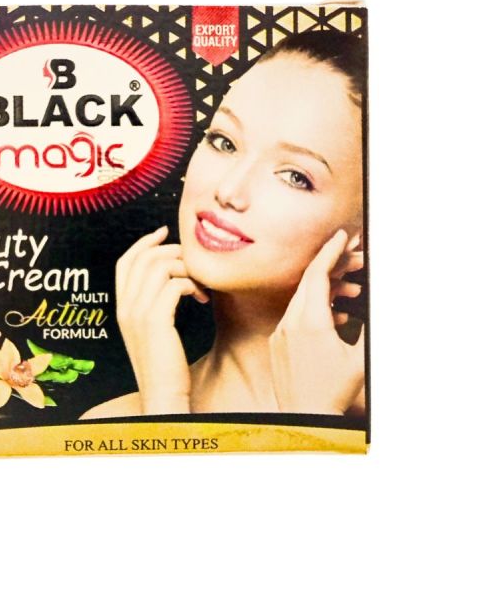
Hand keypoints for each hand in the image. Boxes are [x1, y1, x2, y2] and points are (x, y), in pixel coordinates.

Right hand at [116, 225, 208, 413]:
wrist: (163, 395)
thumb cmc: (164, 365)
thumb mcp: (151, 330)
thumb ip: (152, 304)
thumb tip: (170, 277)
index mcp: (121, 306)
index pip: (125, 261)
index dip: (144, 242)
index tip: (165, 232)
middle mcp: (125, 306)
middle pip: (145, 257)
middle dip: (174, 252)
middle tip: (195, 263)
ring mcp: (138, 312)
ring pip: (162, 266)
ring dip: (187, 269)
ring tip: (201, 286)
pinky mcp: (156, 320)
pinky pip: (175, 284)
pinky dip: (193, 284)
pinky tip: (202, 298)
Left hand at [269, 229, 364, 414]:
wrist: (305, 419)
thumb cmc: (335, 391)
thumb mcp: (362, 359)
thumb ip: (371, 328)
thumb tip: (377, 304)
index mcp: (311, 321)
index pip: (318, 275)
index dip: (330, 252)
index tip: (340, 235)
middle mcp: (290, 323)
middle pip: (308, 282)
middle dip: (331, 265)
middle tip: (351, 254)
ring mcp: (280, 333)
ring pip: (301, 299)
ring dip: (325, 288)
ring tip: (353, 288)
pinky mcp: (277, 343)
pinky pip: (294, 316)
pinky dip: (313, 307)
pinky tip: (335, 312)